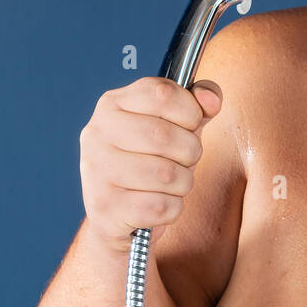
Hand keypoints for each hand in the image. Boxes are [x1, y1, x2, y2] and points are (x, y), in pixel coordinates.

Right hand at [78, 76, 221, 252]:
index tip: (189, 126)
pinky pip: (161, 206)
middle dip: (191, 152)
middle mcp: (97, 132)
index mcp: (113, 103)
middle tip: (185, 160)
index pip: (163, 93)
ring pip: (166, 174)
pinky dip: (173, 208)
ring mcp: (96, 169)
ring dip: (183, 182)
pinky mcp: (104, 206)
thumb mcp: (177, 125)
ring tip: (172, 183)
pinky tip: (159, 203)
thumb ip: (199, 104)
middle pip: (165, 135)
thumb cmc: (151, 160)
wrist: (116, 213)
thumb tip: (211, 100)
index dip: (190, 112)